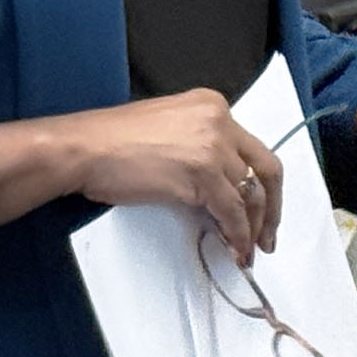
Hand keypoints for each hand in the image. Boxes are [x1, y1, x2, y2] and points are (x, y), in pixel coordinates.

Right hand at [61, 89, 288, 265]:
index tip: (260, 207)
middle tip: (266, 235)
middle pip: (266, 168)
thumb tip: (216, 187)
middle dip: (271, 207)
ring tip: (247, 250)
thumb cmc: (111, 143)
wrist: (84, 149)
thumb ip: (200, 147)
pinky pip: (232, 212)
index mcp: (212, 105)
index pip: (251, 149)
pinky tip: (234, 249)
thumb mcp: (169, 130)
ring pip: (252, 194)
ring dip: (253, 228)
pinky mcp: (202, 173)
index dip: (260, 184)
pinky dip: (237, 235)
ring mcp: (213, 145)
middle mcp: (219, 121)